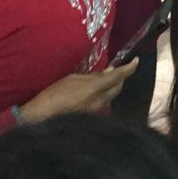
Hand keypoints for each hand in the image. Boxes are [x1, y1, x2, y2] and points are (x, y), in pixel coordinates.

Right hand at [17, 59, 138, 122]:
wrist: (42, 118)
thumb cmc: (54, 94)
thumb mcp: (73, 79)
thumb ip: (93, 76)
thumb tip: (108, 72)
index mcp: (96, 88)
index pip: (119, 76)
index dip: (130, 68)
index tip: (135, 61)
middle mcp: (100, 101)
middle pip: (118, 87)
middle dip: (120, 78)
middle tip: (115, 70)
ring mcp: (97, 112)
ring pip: (111, 96)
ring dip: (111, 87)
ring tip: (103, 80)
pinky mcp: (92, 118)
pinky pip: (103, 104)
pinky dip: (103, 96)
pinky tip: (94, 92)